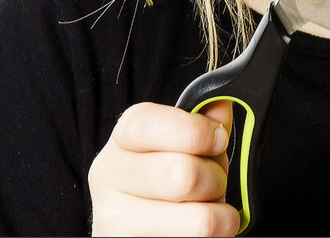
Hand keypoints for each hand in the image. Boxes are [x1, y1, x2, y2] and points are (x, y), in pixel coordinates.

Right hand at [89, 100, 239, 236]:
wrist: (144, 228)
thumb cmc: (166, 181)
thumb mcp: (181, 144)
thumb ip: (202, 123)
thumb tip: (221, 104)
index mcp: (121, 141)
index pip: (146, 124)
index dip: (195, 130)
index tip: (219, 138)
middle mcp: (108, 178)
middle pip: (182, 175)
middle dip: (216, 178)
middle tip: (214, 182)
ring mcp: (115, 223)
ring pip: (199, 219)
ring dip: (219, 214)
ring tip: (208, 208)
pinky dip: (217, 235)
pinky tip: (198, 230)